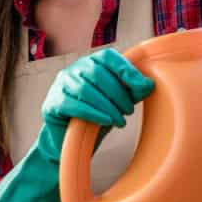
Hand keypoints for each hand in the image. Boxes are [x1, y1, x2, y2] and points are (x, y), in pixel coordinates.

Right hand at [0, 48, 152, 201]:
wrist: (70, 144)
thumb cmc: (96, 120)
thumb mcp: (118, 104)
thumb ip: (132, 92)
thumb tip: (149, 84)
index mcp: (90, 64)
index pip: (109, 57)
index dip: (127, 70)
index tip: (142, 87)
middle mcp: (73, 70)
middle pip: (98, 72)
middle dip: (118, 93)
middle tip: (129, 111)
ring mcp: (60, 86)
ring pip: (85, 88)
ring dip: (107, 105)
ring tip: (120, 121)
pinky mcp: (52, 104)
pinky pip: (73, 104)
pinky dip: (93, 113)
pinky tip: (105, 122)